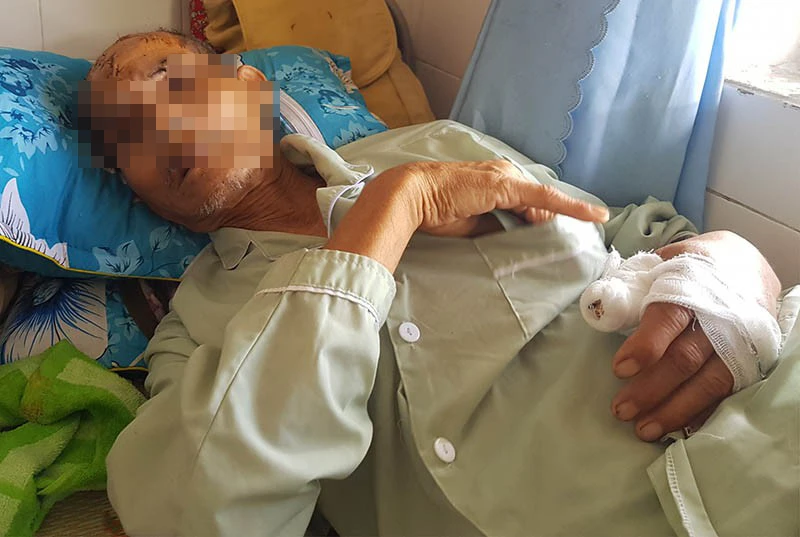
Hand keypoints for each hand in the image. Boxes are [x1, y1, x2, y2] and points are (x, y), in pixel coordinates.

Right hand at [326, 159, 607, 271]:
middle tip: (552, 245)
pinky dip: (573, 207)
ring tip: (556, 238)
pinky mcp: (509, 186)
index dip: (546, 220)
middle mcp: (506, 174)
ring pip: (543, 205)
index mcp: (496, 181)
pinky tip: (595, 216)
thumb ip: (498, 227)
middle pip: (539, 205)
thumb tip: (519, 237)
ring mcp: (508, 178)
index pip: (529, 204)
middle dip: (547, 225)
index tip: (563, 233)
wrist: (414, 196)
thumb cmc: (437, 212)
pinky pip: (547, 199)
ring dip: (550, 224)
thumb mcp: (474, 224)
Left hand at [609, 231, 780, 441]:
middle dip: (651, 388)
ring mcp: (738, 343)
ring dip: (673, 410)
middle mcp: (720, 318)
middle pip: (685, 358)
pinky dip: (702, 413)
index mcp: (693, 287)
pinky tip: (680, 429)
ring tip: (643, 429)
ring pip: (708, 383)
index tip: (620, 369)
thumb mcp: (664, 262)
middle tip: (621, 409)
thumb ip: (635, 284)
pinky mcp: (749, 362)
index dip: (645, 345)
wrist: (747, 265)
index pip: (669, 318)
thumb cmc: (693, 269)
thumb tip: (602, 307)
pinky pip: (727, 394)